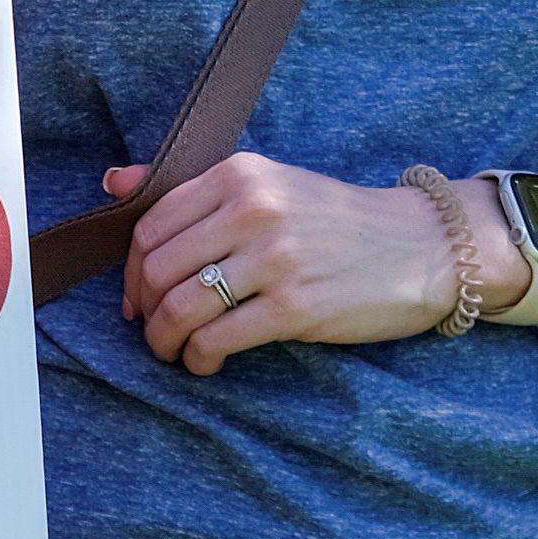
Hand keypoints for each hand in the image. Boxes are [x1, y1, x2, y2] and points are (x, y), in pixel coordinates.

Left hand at [113, 155, 530, 374]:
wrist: (424, 246)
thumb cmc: (338, 222)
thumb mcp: (270, 185)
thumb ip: (195, 190)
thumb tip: (113, 180)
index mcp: (241, 175)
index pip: (152, 225)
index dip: (134, 271)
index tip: (139, 297)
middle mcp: (253, 210)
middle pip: (159, 270)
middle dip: (145, 311)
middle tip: (154, 330)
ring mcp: (274, 259)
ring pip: (180, 308)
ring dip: (164, 341)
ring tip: (176, 352)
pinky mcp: (294, 307)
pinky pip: (216, 340)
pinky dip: (198, 359)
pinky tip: (206, 362)